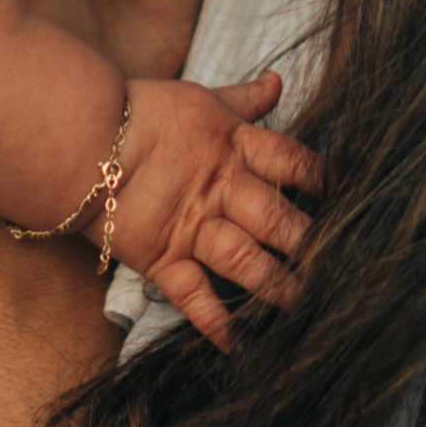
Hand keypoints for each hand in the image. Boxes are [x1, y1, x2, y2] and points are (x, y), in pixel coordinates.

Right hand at [106, 76, 323, 343]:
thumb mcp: (201, 98)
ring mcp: (193, 227)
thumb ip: (244, 98)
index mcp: (235, 147)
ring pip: (246, 260)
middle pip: (277, 219)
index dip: (321, 182)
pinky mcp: (162, 257)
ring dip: (277, 287)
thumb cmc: (139, 114)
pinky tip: (238, 345)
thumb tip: (279, 81)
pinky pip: (193, 296)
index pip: (293, 163)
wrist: (79, 138)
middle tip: (341, 266)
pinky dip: (214, 323)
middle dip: (309, 243)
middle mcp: (222, 190)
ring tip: (305, 307)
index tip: (346, 200)